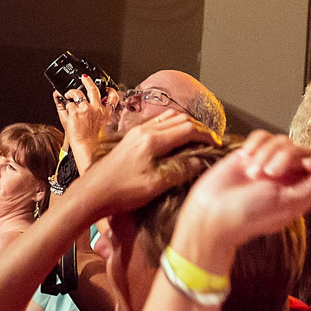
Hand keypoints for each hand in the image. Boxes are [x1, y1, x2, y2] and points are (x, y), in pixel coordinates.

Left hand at [53, 74, 116, 172]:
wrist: (85, 146)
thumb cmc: (91, 137)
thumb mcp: (100, 123)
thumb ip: (99, 111)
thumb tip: (95, 101)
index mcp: (104, 112)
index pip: (112, 97)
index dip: (110, 90)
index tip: (106, 87)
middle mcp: (96, 109)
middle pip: (93, 89)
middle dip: (87, 81)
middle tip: (84, 78)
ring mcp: (85, 109)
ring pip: (77, 93)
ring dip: (71, 92)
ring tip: (68, 94)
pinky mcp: (75, 111)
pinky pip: (68, 103)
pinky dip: (65, 105)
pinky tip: (66, 109)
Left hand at [68, 111, 217, 218]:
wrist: (93, 193)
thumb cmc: (122, 191)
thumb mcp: (156, 184)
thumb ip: (180, 169)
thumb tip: (200, 161)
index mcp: (152, 140)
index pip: (188, 129)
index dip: (206, 135)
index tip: (217, 144)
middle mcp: (144, 130)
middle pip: (180, 119)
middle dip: (199, 128)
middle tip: (211, 141)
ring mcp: (137, 132)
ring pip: (168, 118)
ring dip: (185, 125)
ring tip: (197, 139)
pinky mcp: (131, 138)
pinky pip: (157, 123)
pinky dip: (172, 126)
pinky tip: (175, 139)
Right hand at [174, 132, 310, 260]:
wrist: (211, 212)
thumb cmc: (246, 216)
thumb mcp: (284, 204)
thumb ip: (309, 190)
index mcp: (298, 190)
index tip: (308, 164)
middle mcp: (285, 175)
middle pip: (301, 149)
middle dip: (286, 157)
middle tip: (269, 174)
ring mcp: (267, 163)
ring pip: (281, 140)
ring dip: (266, 154)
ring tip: (252, 173)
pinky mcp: (250, 153)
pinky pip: (262, 135)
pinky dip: (255, 144)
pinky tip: (245, 160)